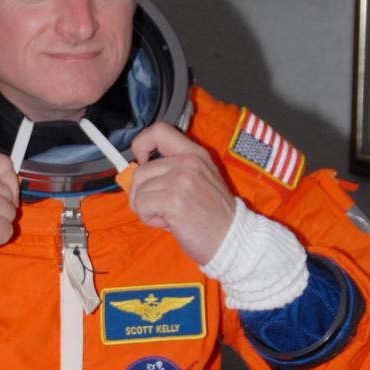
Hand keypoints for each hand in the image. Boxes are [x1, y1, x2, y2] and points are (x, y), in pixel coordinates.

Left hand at [124, 122, 235, 265]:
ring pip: (138, 190)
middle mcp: (187, 162)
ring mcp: (181, 179)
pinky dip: (149, 218)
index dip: (142, 144)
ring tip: (169, 217)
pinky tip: (169, 223)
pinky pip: (141, 205)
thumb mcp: (201, 180)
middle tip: (163, 208)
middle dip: (143, 194)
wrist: (231, 238)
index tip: (142, 161)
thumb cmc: (213, 216)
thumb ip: (173, 170)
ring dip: (147, 209)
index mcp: (195, 154)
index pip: (159, 131)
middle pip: (141, 171)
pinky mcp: (173, 199)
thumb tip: (138, 173)